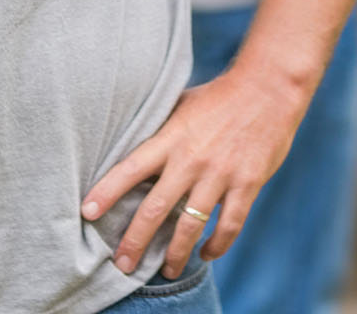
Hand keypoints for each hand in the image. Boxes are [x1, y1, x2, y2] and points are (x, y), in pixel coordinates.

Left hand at [83, 65, 307, 279]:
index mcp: (172, 137)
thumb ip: (161, 129)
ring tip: (167, 270)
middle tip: (122, 265)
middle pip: (155, 208)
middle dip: (135, 242)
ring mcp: (221, 174)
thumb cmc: (221, 95)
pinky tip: (207, 254)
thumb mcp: (182, 105)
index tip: (87, 212)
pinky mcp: (247, 183)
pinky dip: (217, 245)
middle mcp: (192, 159)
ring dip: (176, 254)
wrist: (270, 87)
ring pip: (191, 225)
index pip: (130, 168)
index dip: (106, 191)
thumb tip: (132, 144)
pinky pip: (229, 224)